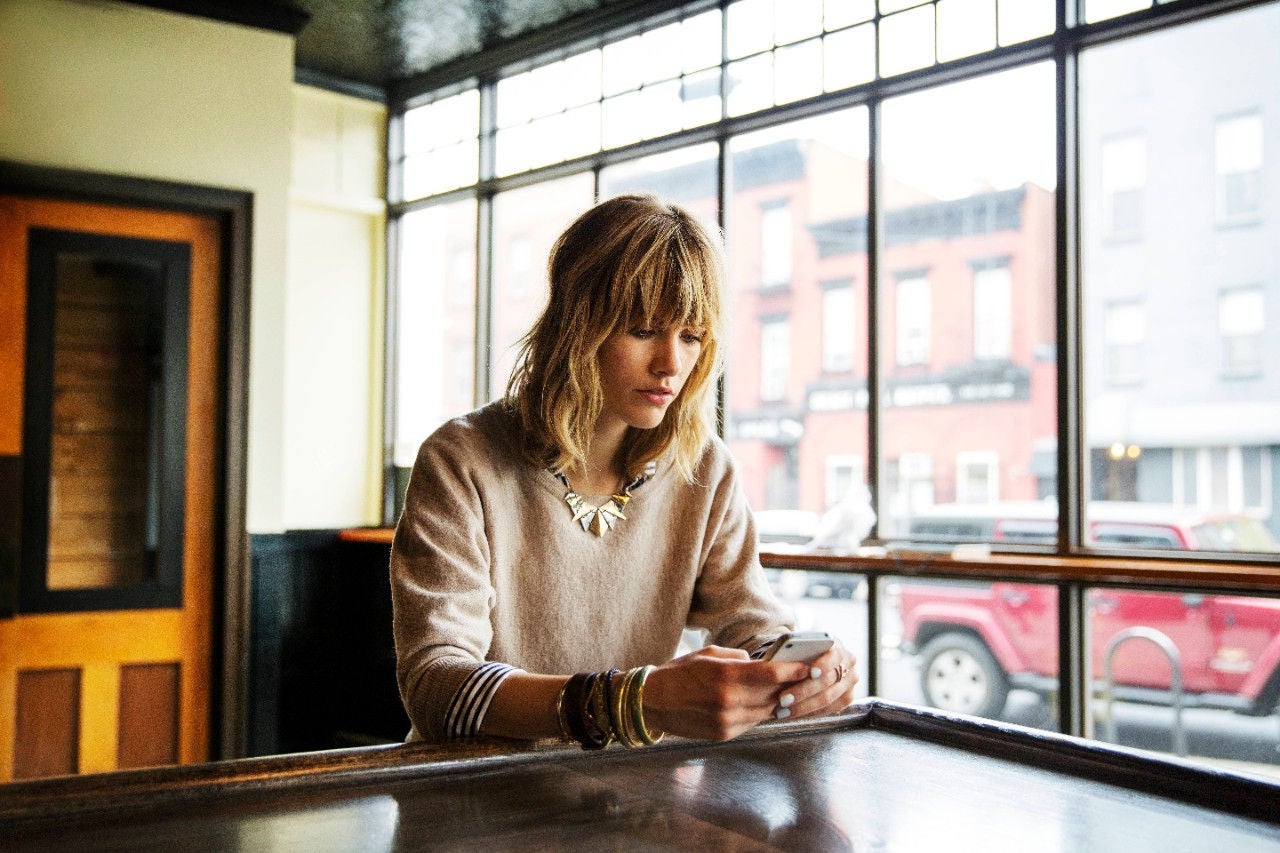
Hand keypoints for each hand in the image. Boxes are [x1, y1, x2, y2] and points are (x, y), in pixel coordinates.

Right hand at [643, 645, 813, 740]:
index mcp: (724, 676)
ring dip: (778, 702)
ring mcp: (726, 721)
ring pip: (765, 711)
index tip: (809, 668)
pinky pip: (751, 722)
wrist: (651, 702)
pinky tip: (766, 704)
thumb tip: (760, 664)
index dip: (793, 672)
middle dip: (791, 687)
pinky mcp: (723, 735)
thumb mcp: (707, 654)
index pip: (770, 675)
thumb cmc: (679, 672)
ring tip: (791, 691)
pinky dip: (760, 712)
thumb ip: (737, 658)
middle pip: (772, 695)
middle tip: (808, 680)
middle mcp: (728, 701)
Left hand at [769, 640, 857, 721]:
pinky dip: (810, 712)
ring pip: (828, 697)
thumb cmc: (794, 654)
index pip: (834, 654)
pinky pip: (830, 708)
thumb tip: (785, 670)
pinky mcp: (847, 696)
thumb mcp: (789, 650)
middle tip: (783, 699)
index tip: (810, 673)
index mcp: (835, 643)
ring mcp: (849, 680)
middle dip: (804, 691)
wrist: (802, 663)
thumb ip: (786, 657)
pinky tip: (793, 713)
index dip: (823, 664)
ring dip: (804, 706)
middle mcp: (847, 661)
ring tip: (783, 710)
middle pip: (829, 680)